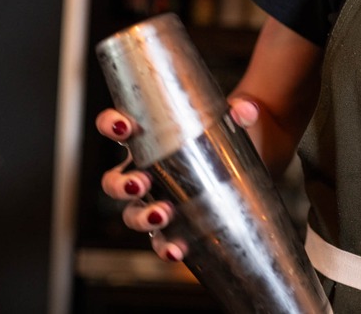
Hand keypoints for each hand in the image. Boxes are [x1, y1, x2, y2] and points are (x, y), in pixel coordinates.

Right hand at [96, 99, 259, 261]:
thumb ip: (240, 112)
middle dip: (122, 184)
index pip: (118, 128)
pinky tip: (177, 249)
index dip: (111, 125)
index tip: (124, 126)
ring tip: (162, 215)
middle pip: (115, 181)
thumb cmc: (224, 135)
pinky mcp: (175, 225)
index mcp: (150, 140)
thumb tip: (245, 111)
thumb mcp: (232, 120)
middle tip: (142, 183)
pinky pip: (160, 241)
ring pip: (133, 214)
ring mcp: (156, 200)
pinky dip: (165, 247)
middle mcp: (146, 171)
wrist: (249, 159)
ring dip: (141, 218)